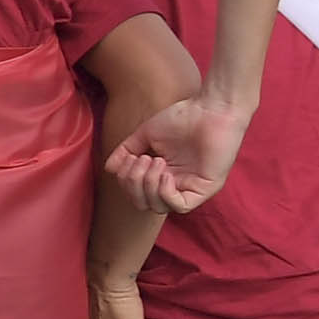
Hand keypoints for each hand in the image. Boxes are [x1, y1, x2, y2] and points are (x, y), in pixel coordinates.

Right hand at [110, 89, 251, 211]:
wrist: (209, 110)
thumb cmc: (182, 118)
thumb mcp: (146, 135)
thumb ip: (126, 151)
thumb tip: (109, 168)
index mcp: (163, 174)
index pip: (137, 193)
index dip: (127, 181)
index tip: (130, 157)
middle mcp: (176, 184)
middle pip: (144, 204)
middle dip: (134, 184)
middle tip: (141, 160)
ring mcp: (190, 188)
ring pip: (159, 207)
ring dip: (148, 185)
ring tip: (155, 161)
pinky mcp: (205, 189)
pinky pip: (180, 206)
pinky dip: (165, 193)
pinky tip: (165, 174)